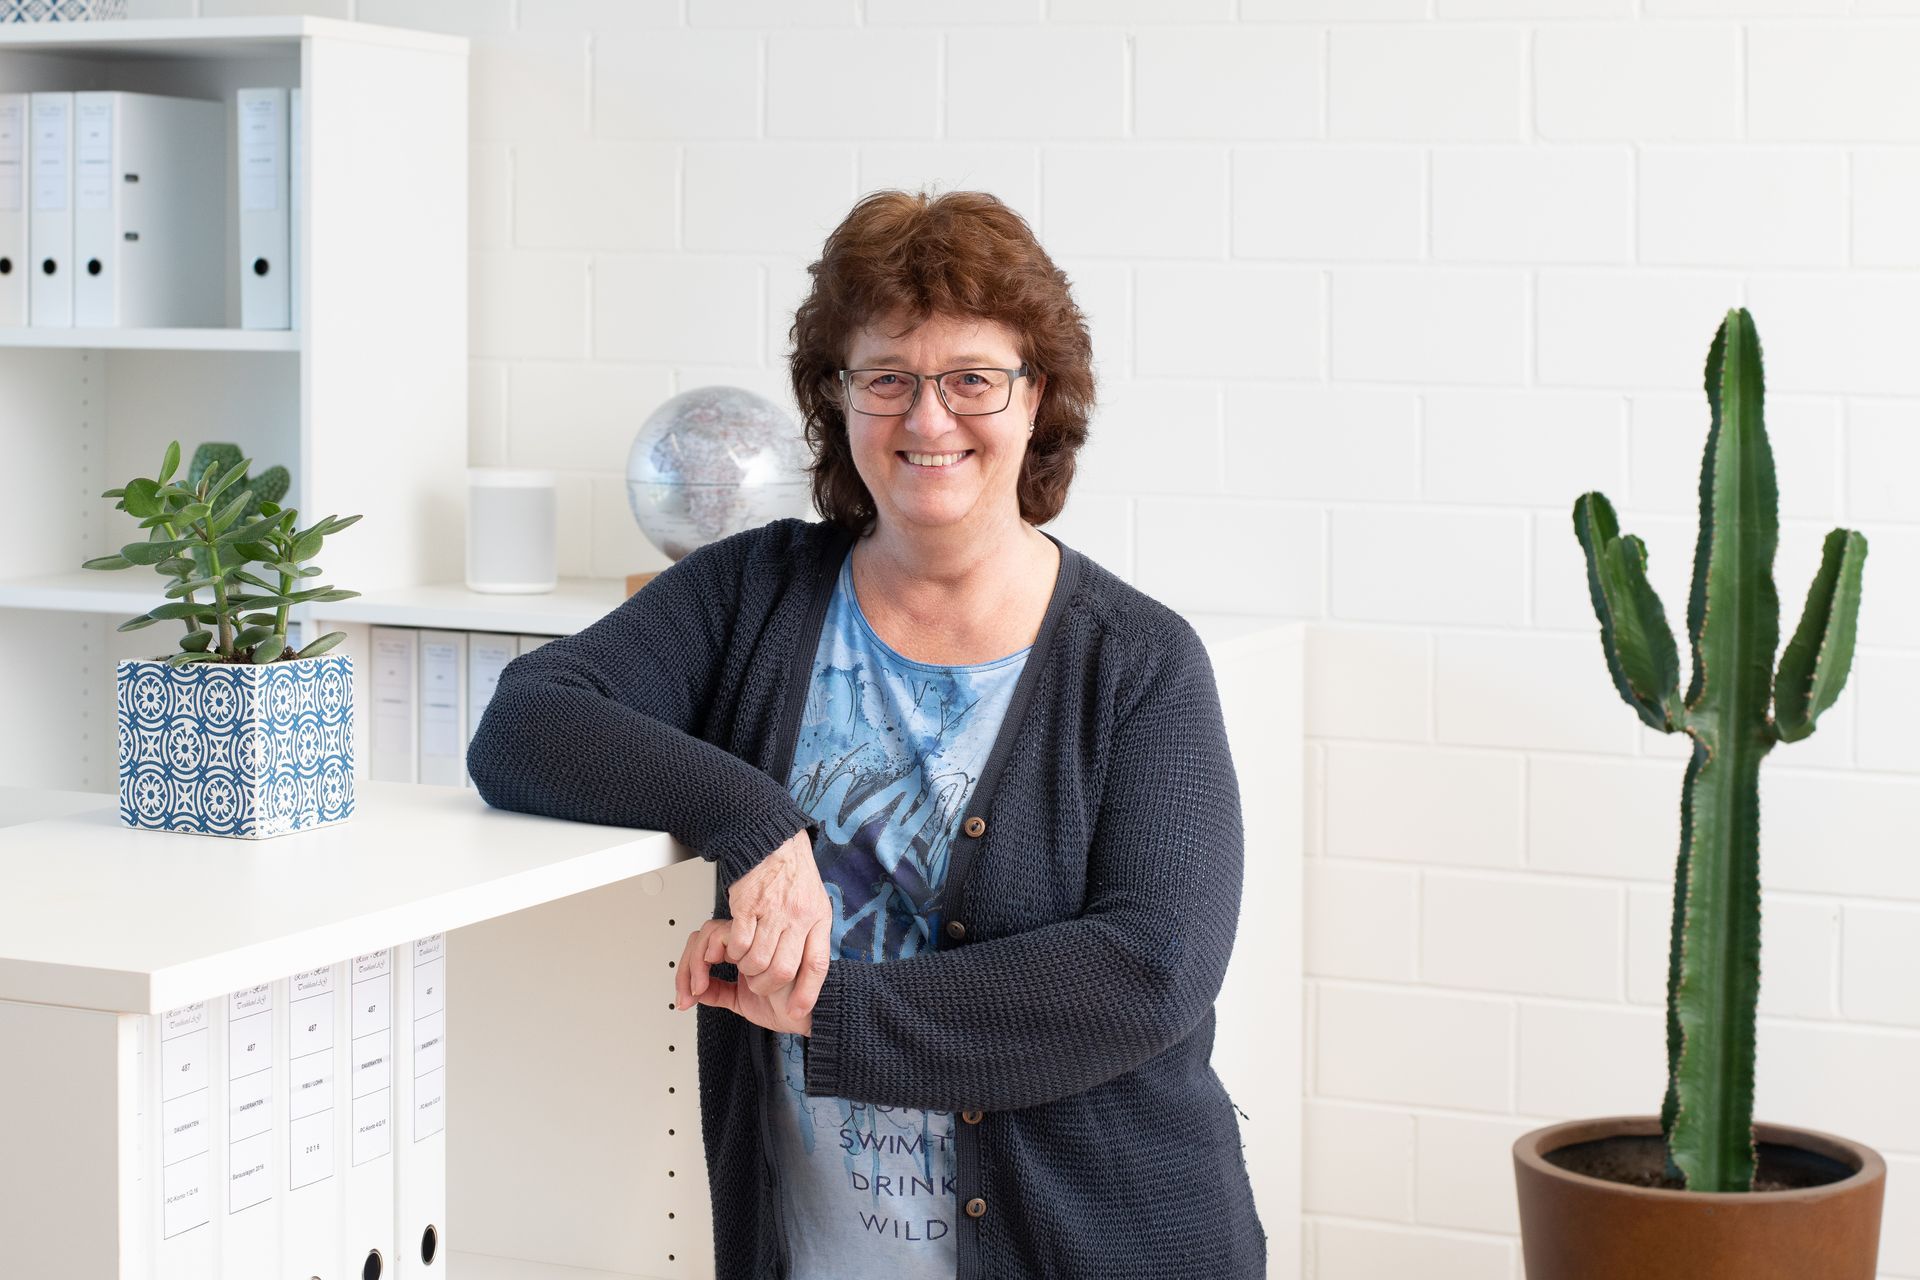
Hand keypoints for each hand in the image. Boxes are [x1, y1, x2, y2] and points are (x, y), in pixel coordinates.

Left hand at [675, 917, 814, 1036]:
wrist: (817, 1014)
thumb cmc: (789, 1006)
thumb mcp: (744, 1003)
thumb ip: (720, 993)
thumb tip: (693, 991)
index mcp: (743, 952)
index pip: (705, 948)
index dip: (688, 970)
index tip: (685, 996)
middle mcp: (748, 941)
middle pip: (702, 938)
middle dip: (687, 967)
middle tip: (688, 993)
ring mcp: (757, 934)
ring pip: (711, 934)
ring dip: (703, 964)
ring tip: (709, 985)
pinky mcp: (769, 933)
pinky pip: (730, 936)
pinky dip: (720, 954)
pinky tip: (730, 973)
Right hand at [720, 825, 833, 1015]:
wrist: (772, 841)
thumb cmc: (792, 873)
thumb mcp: (816, 902)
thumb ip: (813, 932)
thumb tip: (809, 964)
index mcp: (817, 919)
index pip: (818, 965)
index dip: (807, 992)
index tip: (797, 1012)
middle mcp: (797, 917)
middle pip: (784, 969)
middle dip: (768, 985)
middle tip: (759, 984)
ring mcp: (772, 912)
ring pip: (757, 960)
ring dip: (747, 969)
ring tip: (745, 965)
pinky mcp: (747, 906)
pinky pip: (738, 943)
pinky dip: (732, 952)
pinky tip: (733, 947)